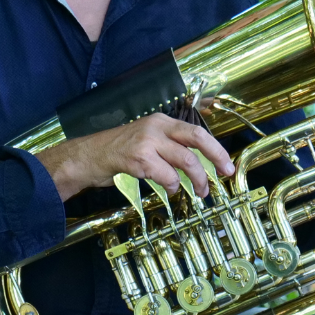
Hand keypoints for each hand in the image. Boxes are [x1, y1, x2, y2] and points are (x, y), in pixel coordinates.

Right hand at [35, 113, 233, 201]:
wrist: (89, 156)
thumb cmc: (119, 152)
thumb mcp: (148, 142)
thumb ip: (171, 148)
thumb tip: (200, 164)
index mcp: (162, 122)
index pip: (197, 132)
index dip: (215, 149)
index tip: (226, 165)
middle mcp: (157, 127)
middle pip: (197, 139)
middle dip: (216, 157)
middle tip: (224, 174)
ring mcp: (148, 141)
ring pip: (185, 161)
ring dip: (197, 180)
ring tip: (200, 192)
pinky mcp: (139, 158)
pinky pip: (167, 176)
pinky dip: (174, 186)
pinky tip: (171, 190)